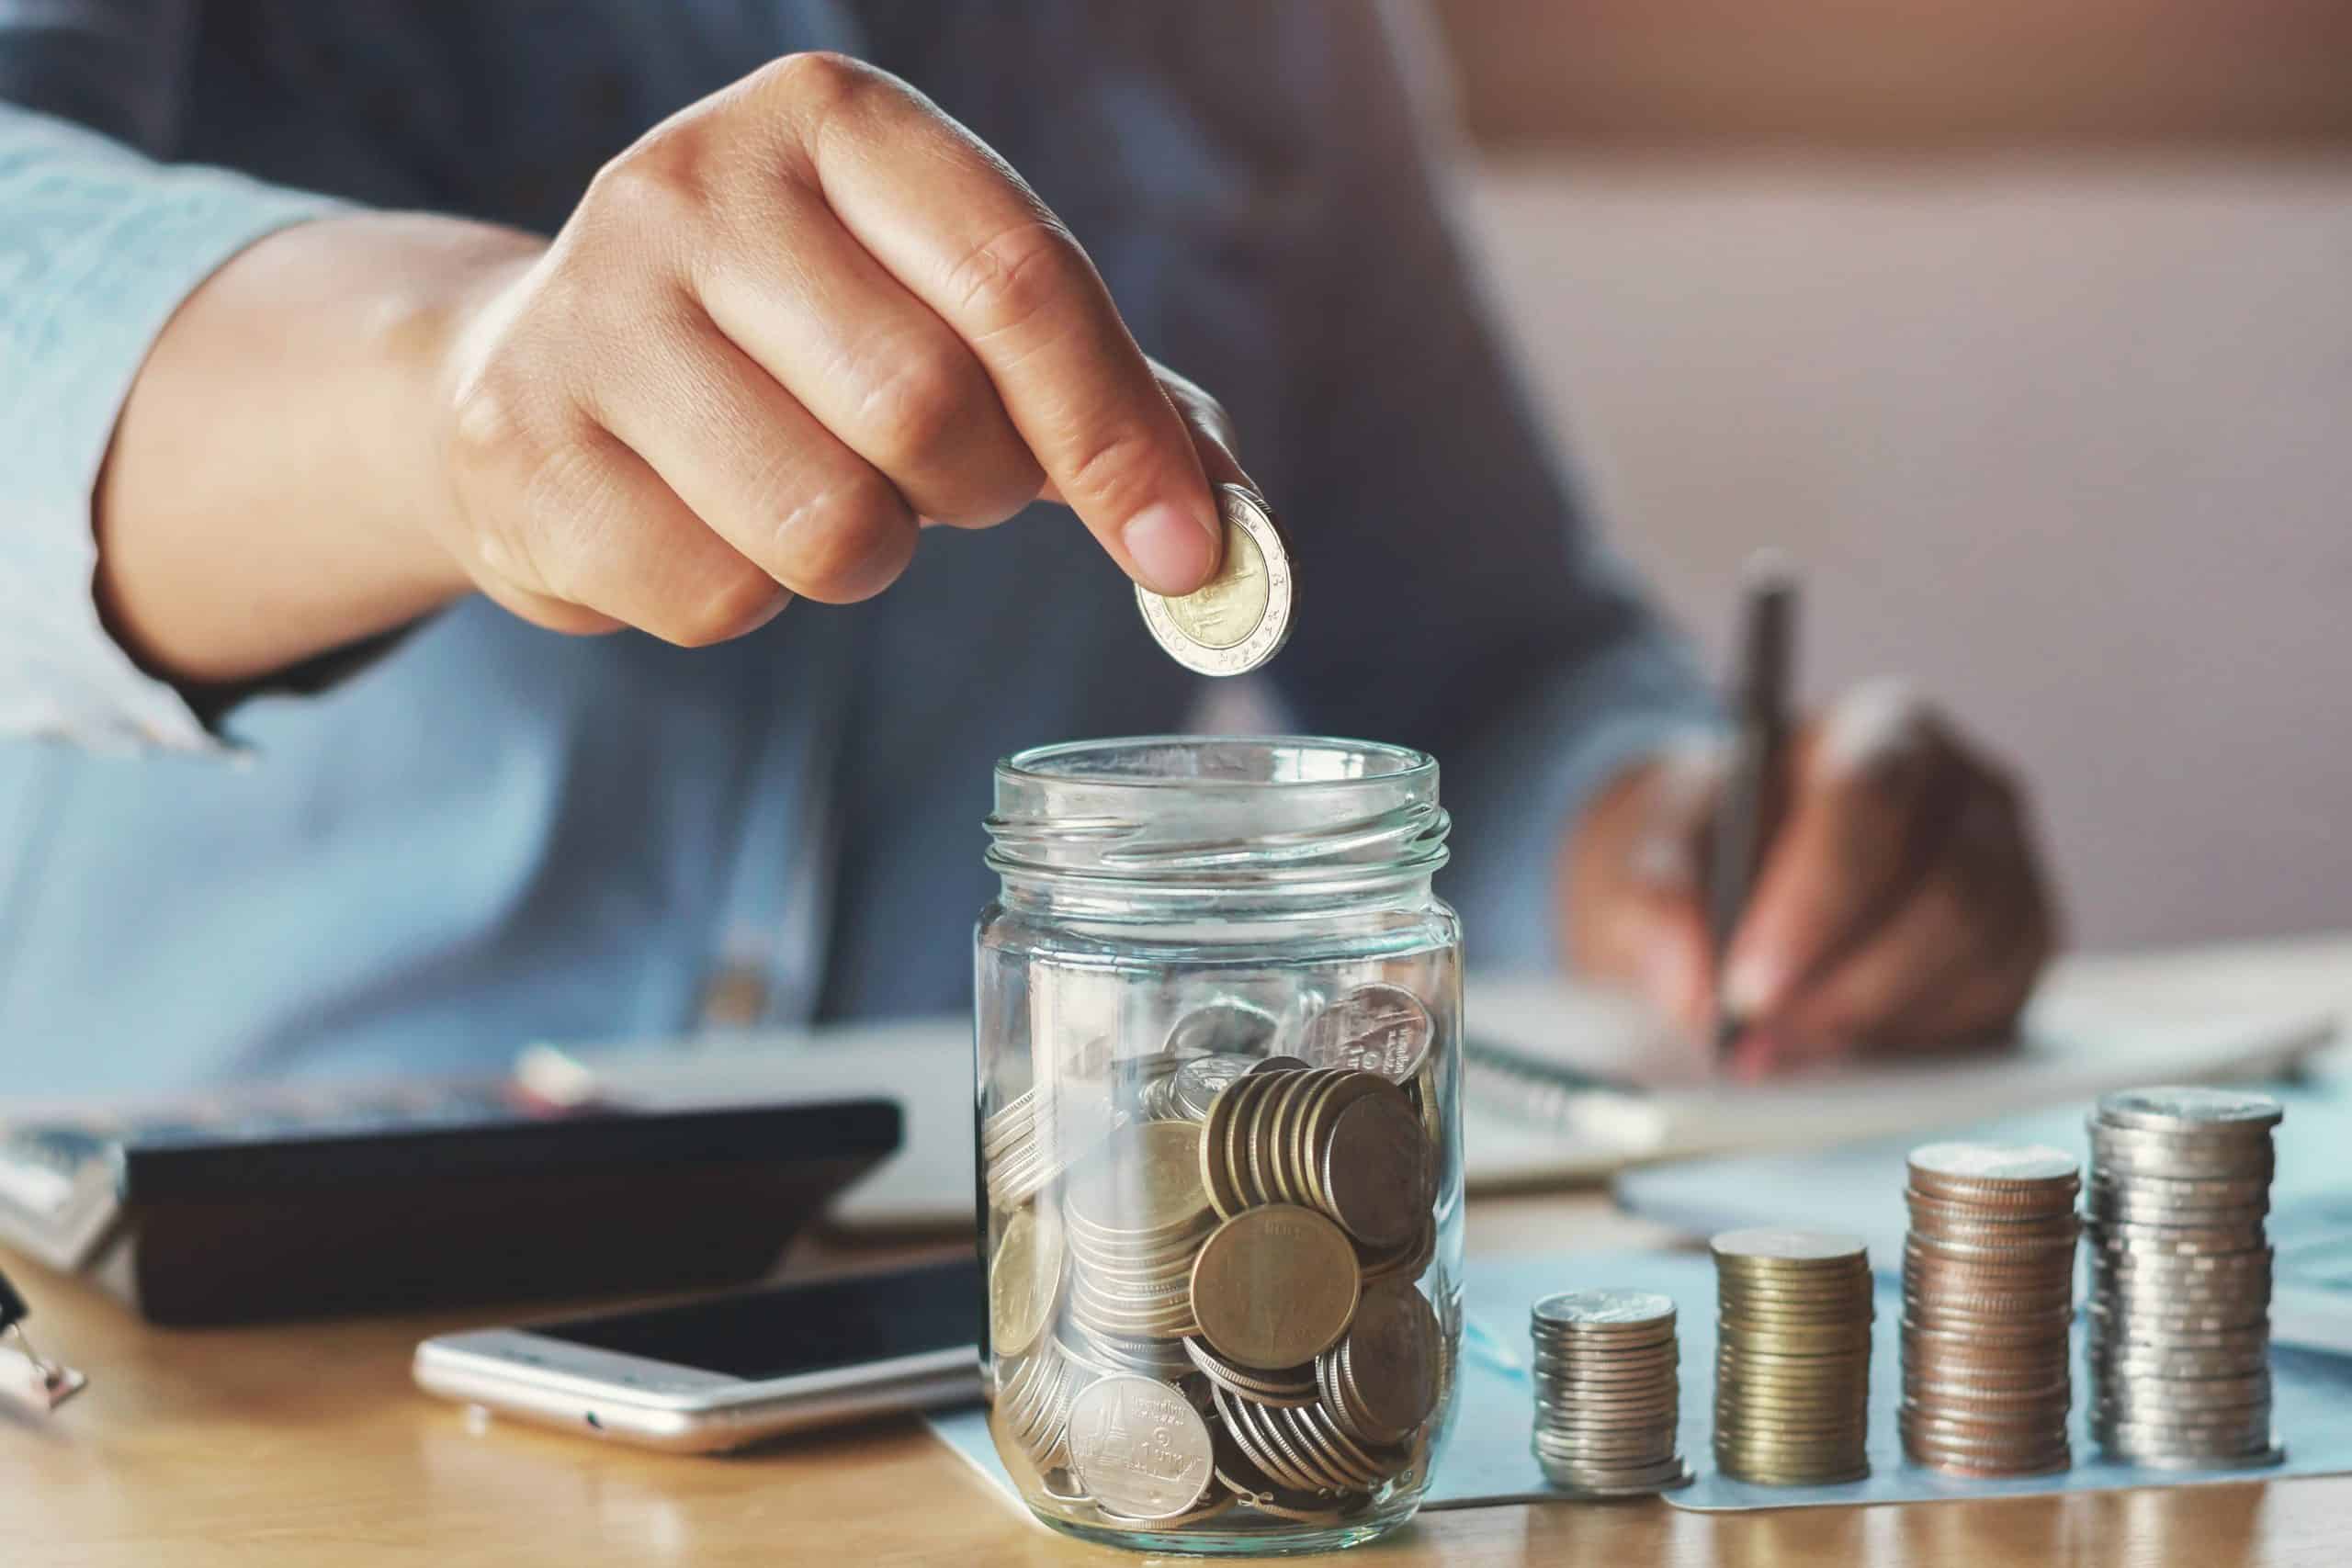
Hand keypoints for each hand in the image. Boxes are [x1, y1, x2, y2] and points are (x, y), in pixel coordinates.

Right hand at [428, 53, 1236, 643]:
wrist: (528, 370)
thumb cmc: (791, 346)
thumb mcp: (942, 313)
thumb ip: (1100, 395)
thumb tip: (1231, 532)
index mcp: (832, 121)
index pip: (1017, 277)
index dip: (1117, 431)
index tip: (1183, 551)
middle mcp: (695, 182)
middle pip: (925, 406)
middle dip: (975, 492)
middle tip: (943, 484)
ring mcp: (589, 312)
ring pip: (828, 526)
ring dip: (864, 558)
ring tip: (816, 495)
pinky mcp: (519, 451)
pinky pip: (719, 599)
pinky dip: (751, 603)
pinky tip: (705, 526)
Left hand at [1562, 680, 2058, 1075]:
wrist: (1734, 871)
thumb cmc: (1708, 844)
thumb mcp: (1650, 851)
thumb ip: (1655, 900)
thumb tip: (1690, 985)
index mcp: (1880, 730)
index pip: (1870, 799)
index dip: (1814, 902)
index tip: (1745, 986)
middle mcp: (1968, 790)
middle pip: (1944, 891)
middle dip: (1842, 985)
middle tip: (1754, 1043)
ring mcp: (2009, 868)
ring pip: (1973, 957)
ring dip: (1867, 1019)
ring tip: (1773, 1049)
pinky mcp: (2019, 947)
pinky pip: (1992, 1003)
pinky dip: (1907, 1037)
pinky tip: (1834, 1042)